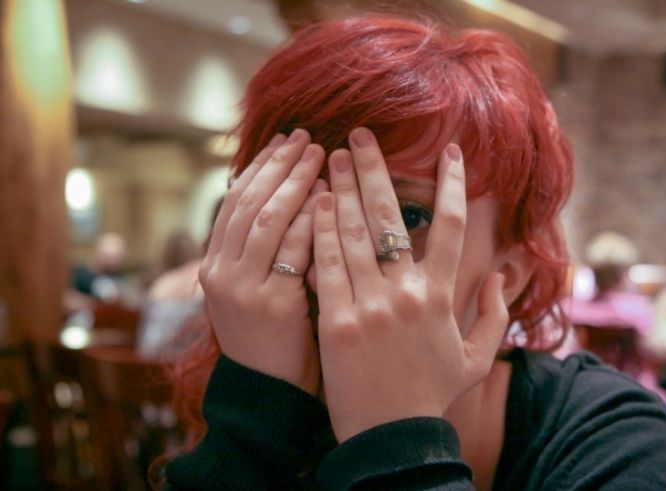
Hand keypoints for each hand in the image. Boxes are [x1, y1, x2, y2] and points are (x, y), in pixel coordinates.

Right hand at [199, 129, 325, 394]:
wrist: (270, 391)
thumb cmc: (273, 336)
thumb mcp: (255, 287)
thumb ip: (264, 247)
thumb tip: (283, 193)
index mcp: (213, 265)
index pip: (235, 201)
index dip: (261, 167)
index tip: (285, 140)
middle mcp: (220, 273)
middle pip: (249, 203)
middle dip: (279, 166)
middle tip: (306, 137)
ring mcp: (241, 289)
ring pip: (266, 220)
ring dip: (293, 182)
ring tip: (320, 154)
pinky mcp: (270, 305)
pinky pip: (292, 251)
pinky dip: (310, 219)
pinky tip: (329, 196)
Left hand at [313, 128, 508, 441]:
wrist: (392, 437)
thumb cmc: (433, 394)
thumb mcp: (475, 358)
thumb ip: (492, 315)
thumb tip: (502, 277)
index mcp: (442, 297)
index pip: (452, 228)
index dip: (453, 186)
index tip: (449, 153)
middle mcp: (407, 294)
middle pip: (391, 218)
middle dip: (374, 170)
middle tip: (360, 136)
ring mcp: (369, 306)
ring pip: (353, 235)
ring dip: (341, 190)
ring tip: (329, 158)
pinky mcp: (335, 322)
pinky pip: (326, 267)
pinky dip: (319, 232)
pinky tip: (313, 204)